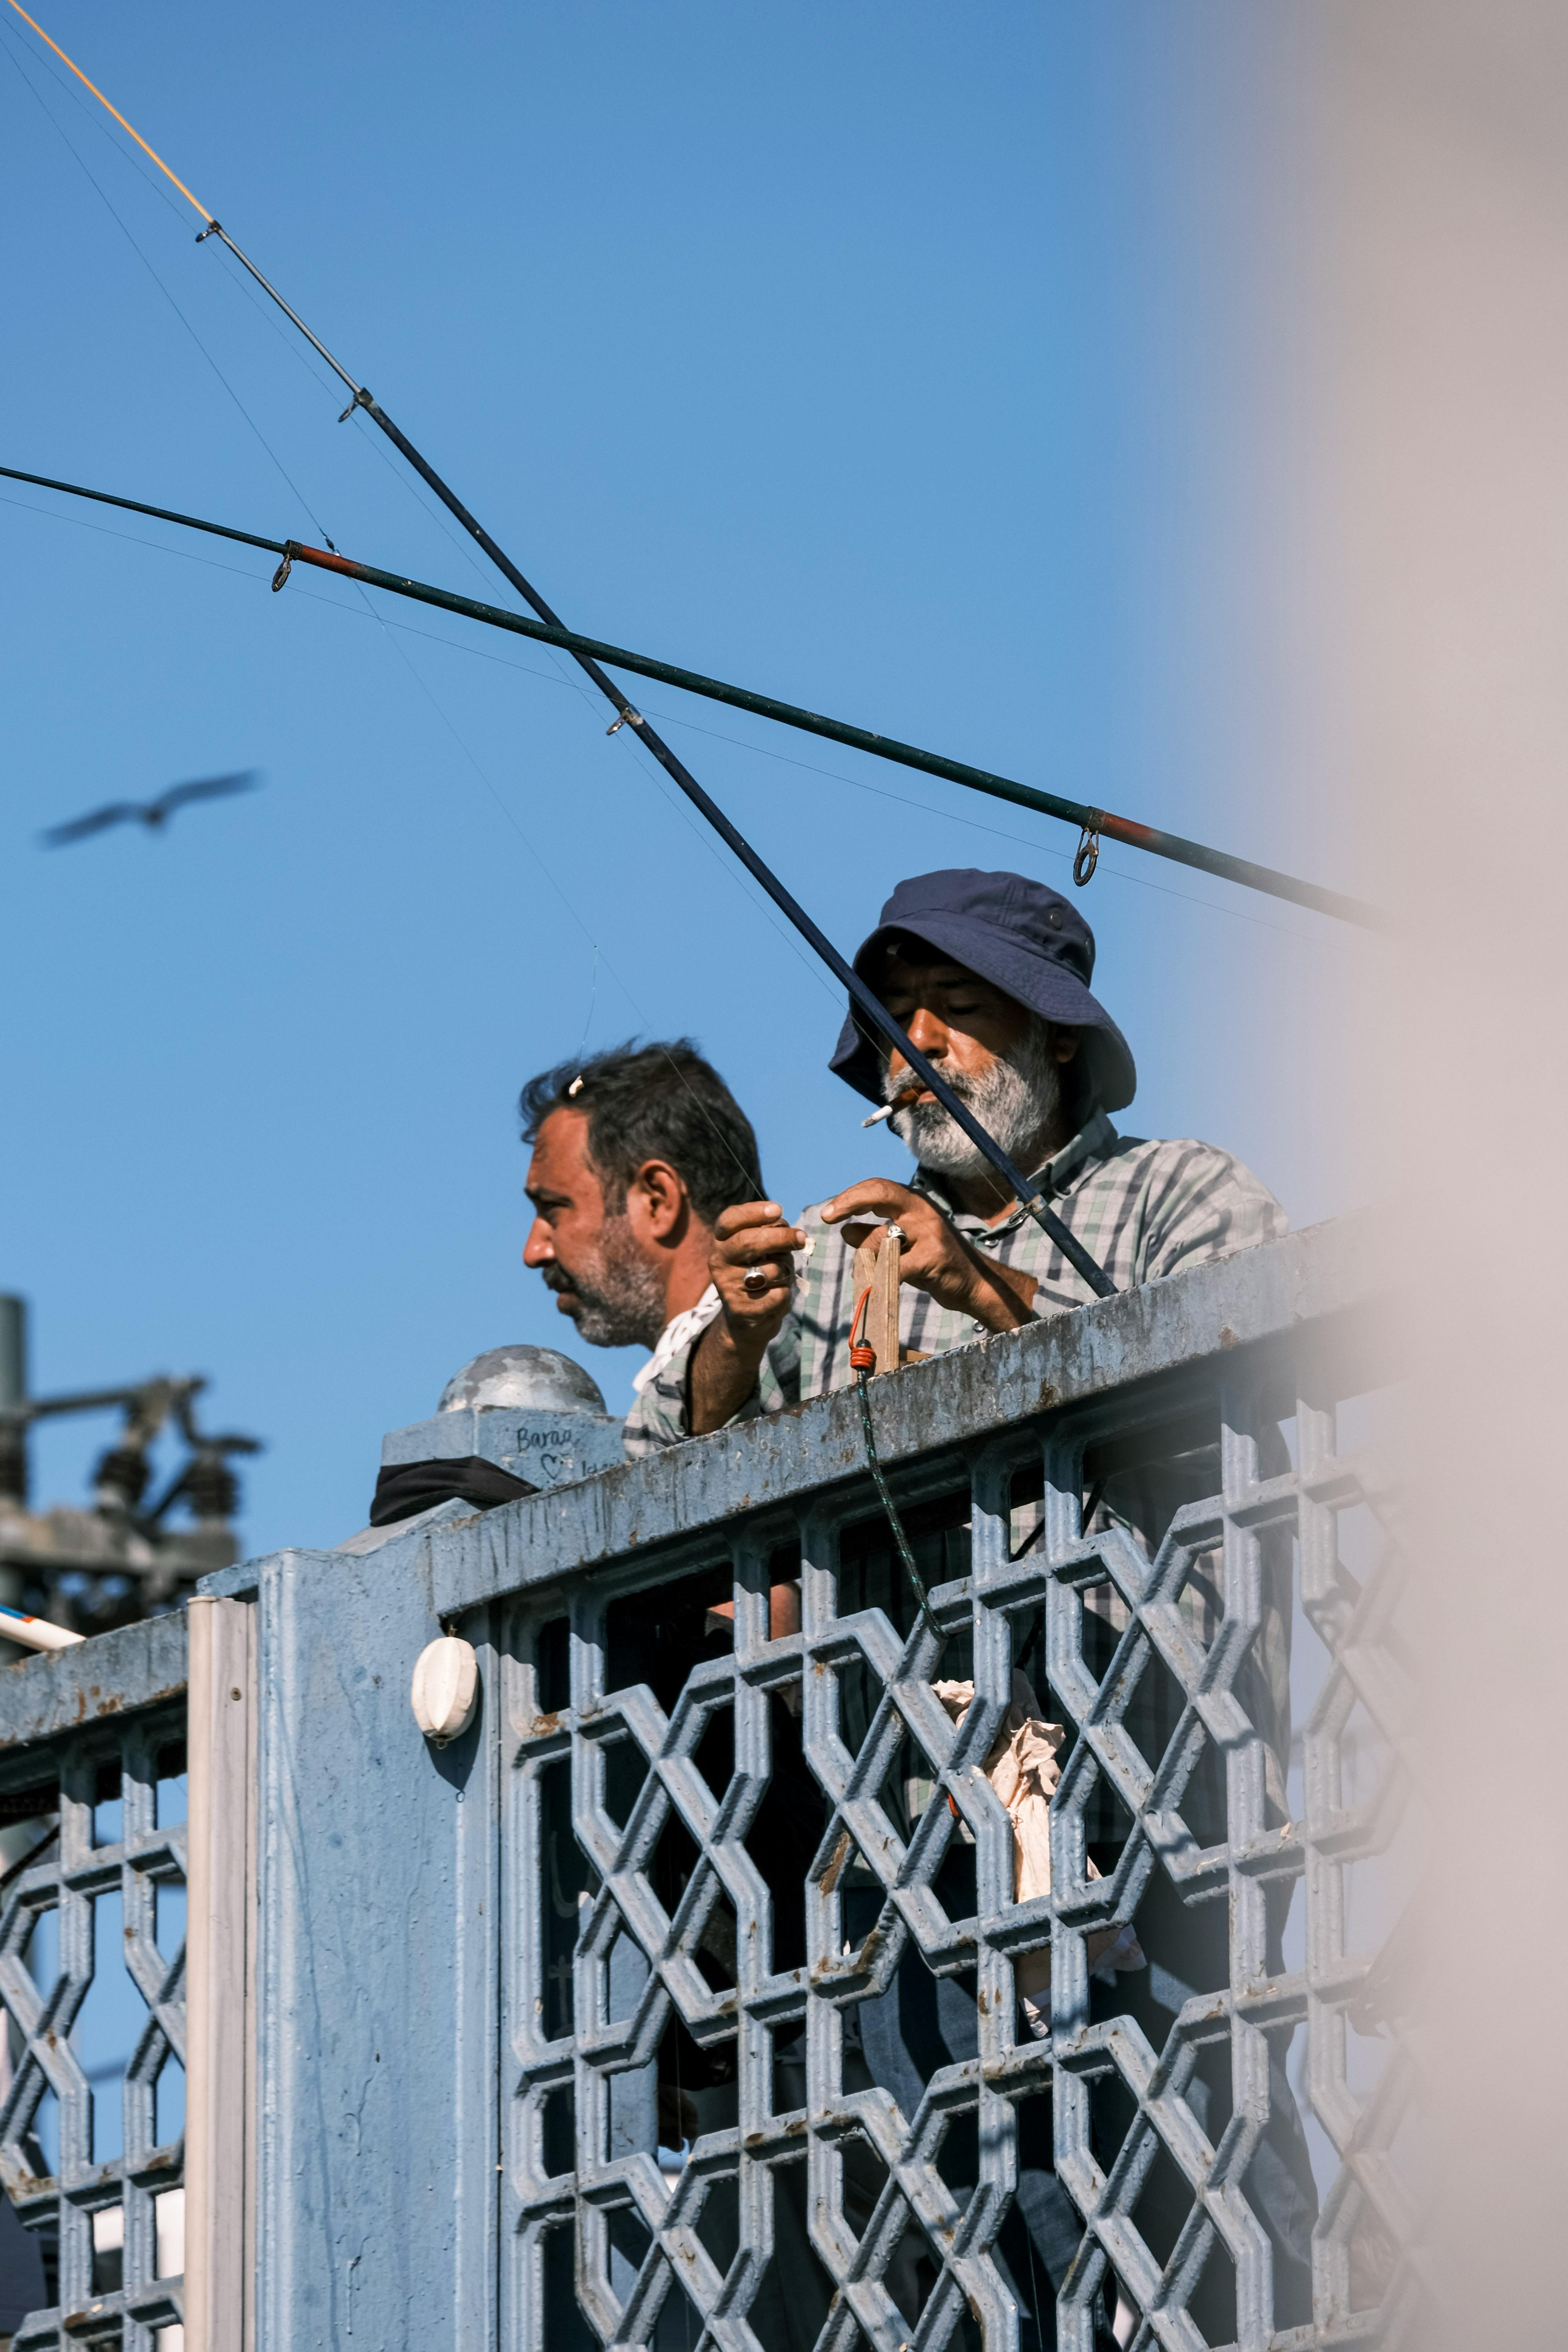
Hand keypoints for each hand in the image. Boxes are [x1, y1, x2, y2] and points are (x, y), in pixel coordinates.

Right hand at [708, 1200, 805, 1354]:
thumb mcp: (758, 1249)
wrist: (745, 1318)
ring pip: (771, 1270)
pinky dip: (786, 1294)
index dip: (754, 1212)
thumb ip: (767, 1232)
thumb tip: (782, 1223)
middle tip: (802, 1237)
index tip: (778, 1209)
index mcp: (721, 1241)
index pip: (729, 1219)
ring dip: (786, 1271)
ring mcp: (728, 1287)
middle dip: (780, 1237)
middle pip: (749, 1242)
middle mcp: (719, 1262)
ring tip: (780, 1277)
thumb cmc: (757, 1272)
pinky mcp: (742, 1309)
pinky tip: (776, 1297)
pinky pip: (778, 1294)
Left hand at [821, 1179, 1036, 1333]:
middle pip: (881, 1193)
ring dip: (865, 1260)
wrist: (975, 1284)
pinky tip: (875, 1288)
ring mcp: (930, 1233)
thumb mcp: (902, 1246)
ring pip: (882, 1238)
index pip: (878, 1188)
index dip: (850, 1197)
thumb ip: (874, 1237)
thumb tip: (844, 1230)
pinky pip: (895, 1268)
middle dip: (850, 1201)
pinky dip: (880, 1280)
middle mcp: (922, 1211)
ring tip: (864, 1275)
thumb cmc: (934, 1263)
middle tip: (827, 1216)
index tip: (828, 1214)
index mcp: (914, 1204)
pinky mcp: (933, 1258)